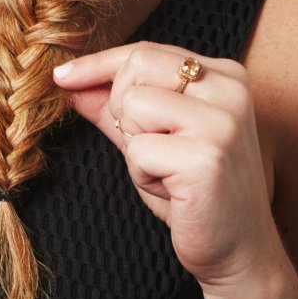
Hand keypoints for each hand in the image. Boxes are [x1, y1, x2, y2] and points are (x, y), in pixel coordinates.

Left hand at [53, 41, 279, 288]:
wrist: (236, 246)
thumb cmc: (192, 191)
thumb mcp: (150, 140)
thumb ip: (113, 109)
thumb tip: (71, 85)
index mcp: (221, 77)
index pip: (145, 52)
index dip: (98, 64)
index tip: (61, 76)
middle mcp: (227, 89)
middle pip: (137, 67)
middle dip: (122, 110)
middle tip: (150, 147)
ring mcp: (221, 121)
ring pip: (133, 106)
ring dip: (134, 146)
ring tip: (165, 170)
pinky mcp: (206, 157)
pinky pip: (139, 150)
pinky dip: (143, 174)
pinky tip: (172, 189)